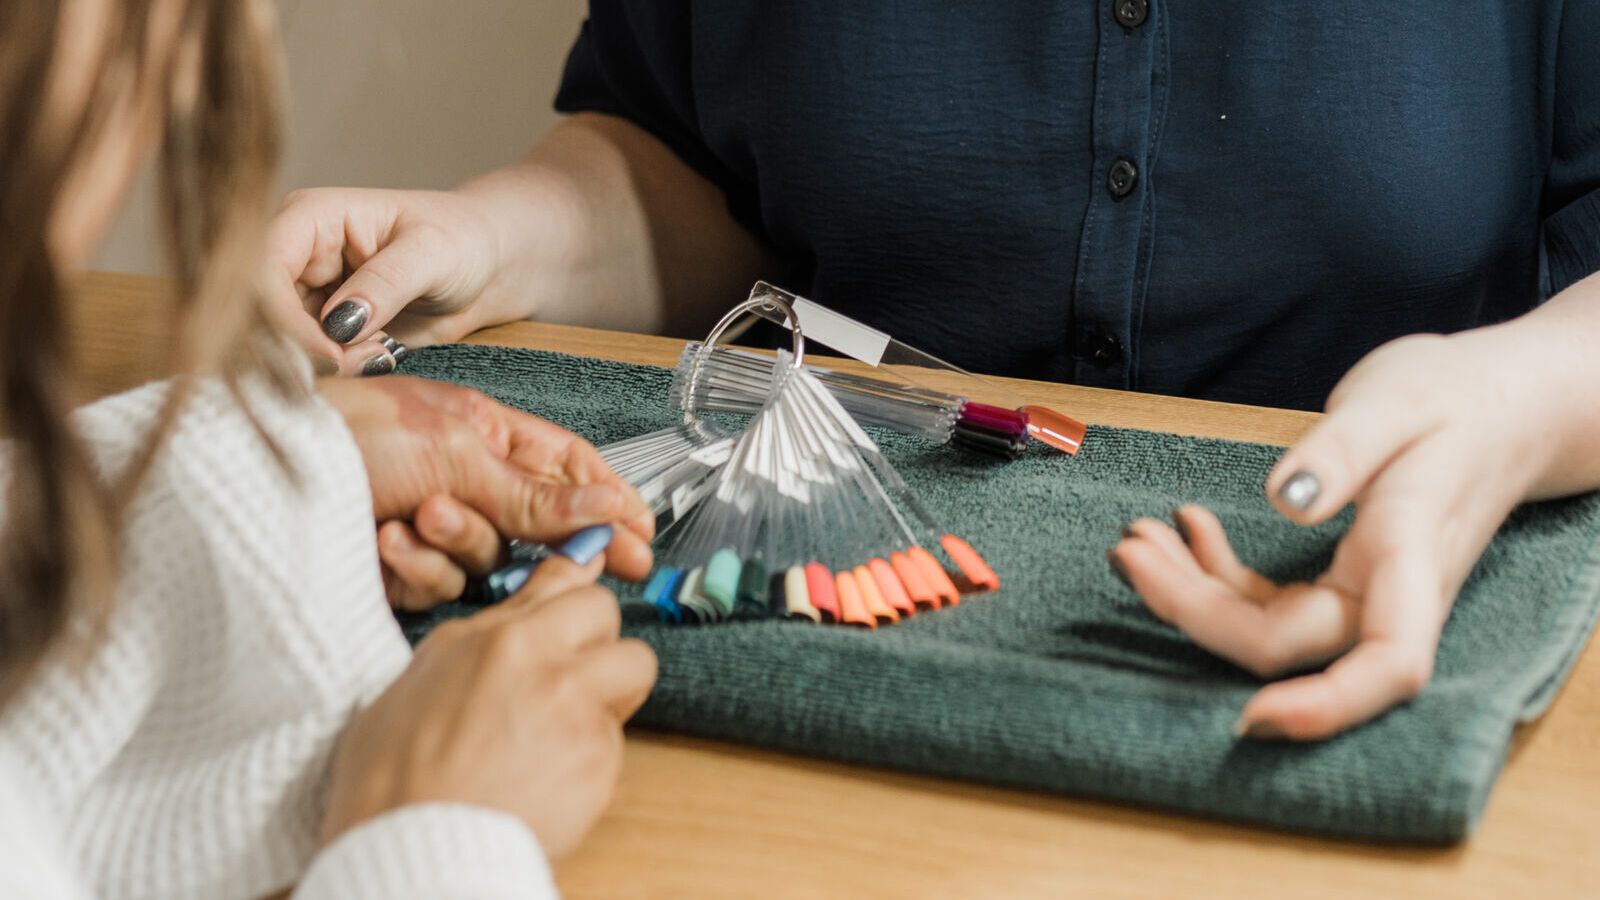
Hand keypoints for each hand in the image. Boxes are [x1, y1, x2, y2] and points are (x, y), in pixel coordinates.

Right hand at [262, 187, 522, 374]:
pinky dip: (341, 370)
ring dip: (329, 364)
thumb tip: (338, 323)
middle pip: (262, 315)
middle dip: (308, 349)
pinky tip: (381, 358)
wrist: (488, 267)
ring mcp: (305, 295)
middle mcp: (294, 256)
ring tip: (382, 354)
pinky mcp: (322, 330)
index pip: (262, 270)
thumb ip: (386, 284)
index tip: (331, 353)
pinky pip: (310, 361)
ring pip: (282, 344)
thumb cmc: (464, 241)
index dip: (284, 317)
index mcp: (309, 217)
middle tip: (367, 360)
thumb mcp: (433, 253)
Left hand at [319, 376, 653, 608]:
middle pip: (534, 526)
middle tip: (583, 565)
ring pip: (485, 562)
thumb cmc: (348, 433)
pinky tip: (382, 542)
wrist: (253, 475)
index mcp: (483, 432)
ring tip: (418, 516)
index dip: (607, 504)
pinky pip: (437, 586)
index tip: (640, 541)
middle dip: (541, 537)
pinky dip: (416, 567)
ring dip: (458, 542)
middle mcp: (462, 479)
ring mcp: (430, 528)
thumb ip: (534, 492)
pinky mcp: (396, 572)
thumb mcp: (455, 450)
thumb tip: (607, 509)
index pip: (567, 469)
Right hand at [321, 555, 657, 855]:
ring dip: (610, 691)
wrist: (413, 851)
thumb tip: (524, 606)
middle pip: (609, 614)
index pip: (567, 581)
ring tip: (565, 728)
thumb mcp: (423, 677)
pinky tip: (549, 777)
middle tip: (570, 674)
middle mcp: (547, 665)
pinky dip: (592, 756)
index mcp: (499, 639)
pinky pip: (619, 740)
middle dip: (594, 638)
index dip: (570, 601)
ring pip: (632, 670)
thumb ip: (485, 633)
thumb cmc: (395, 775)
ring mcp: (580, 714)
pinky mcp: (600, 764)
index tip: (575, 609)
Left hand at [1109, 331, 1562, 739]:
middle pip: (1288, 642)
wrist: (1500, 401)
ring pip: (1269, 627)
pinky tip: (1187, 526)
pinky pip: (1272, 601)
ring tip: (1137, 537)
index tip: (1251, 719)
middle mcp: (1392, 593)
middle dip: (1194, 610)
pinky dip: (1217, 572)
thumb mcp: (1391, 402)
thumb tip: (1283, 499)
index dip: (1324, 705)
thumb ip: (1338, 451)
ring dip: (1191, 592)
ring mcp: (1366, 592)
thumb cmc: (1453, 396)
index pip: (1386, 661)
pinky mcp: (1345, 577)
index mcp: (1413, 555)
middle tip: (1126, 549)